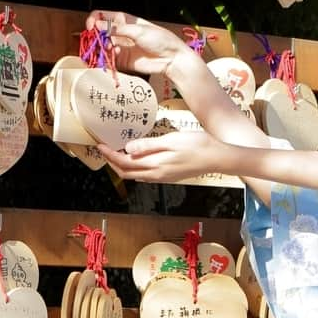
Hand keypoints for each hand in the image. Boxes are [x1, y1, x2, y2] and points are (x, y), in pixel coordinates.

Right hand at [85, 11, 189, 77]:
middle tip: (97, 41)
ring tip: (107, 49)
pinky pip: (108, 59)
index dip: (94, 20)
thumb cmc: (160, 39)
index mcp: (124, 20)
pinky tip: (113, 55)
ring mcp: (120, 47)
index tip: (91, 27)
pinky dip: (106, 58)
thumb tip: (98, 25)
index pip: (102, 16)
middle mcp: (120, 33)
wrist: (171, 58)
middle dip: (95, 36)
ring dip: (100, 48)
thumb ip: (117, 29)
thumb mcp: (138, 31)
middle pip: (99, 32)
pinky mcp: (122, 61)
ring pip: (101, 46)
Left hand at [98, 130, 239, 182]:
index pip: (125, 163)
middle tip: (103, 149)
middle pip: (127, 172)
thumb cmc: (197, 146)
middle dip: (112, 162)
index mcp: (155, 166)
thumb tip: (127, 149)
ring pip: (136, 174)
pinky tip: (137, 157)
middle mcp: (157, 175)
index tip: (100, 145)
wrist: (218, 158)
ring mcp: (163, 176)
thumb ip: (148, 146)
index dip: (110, 155)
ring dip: (123, 165)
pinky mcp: (169, 175)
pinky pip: (146, 174)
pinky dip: (135, 166)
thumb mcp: (171, 141)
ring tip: (116, 152)